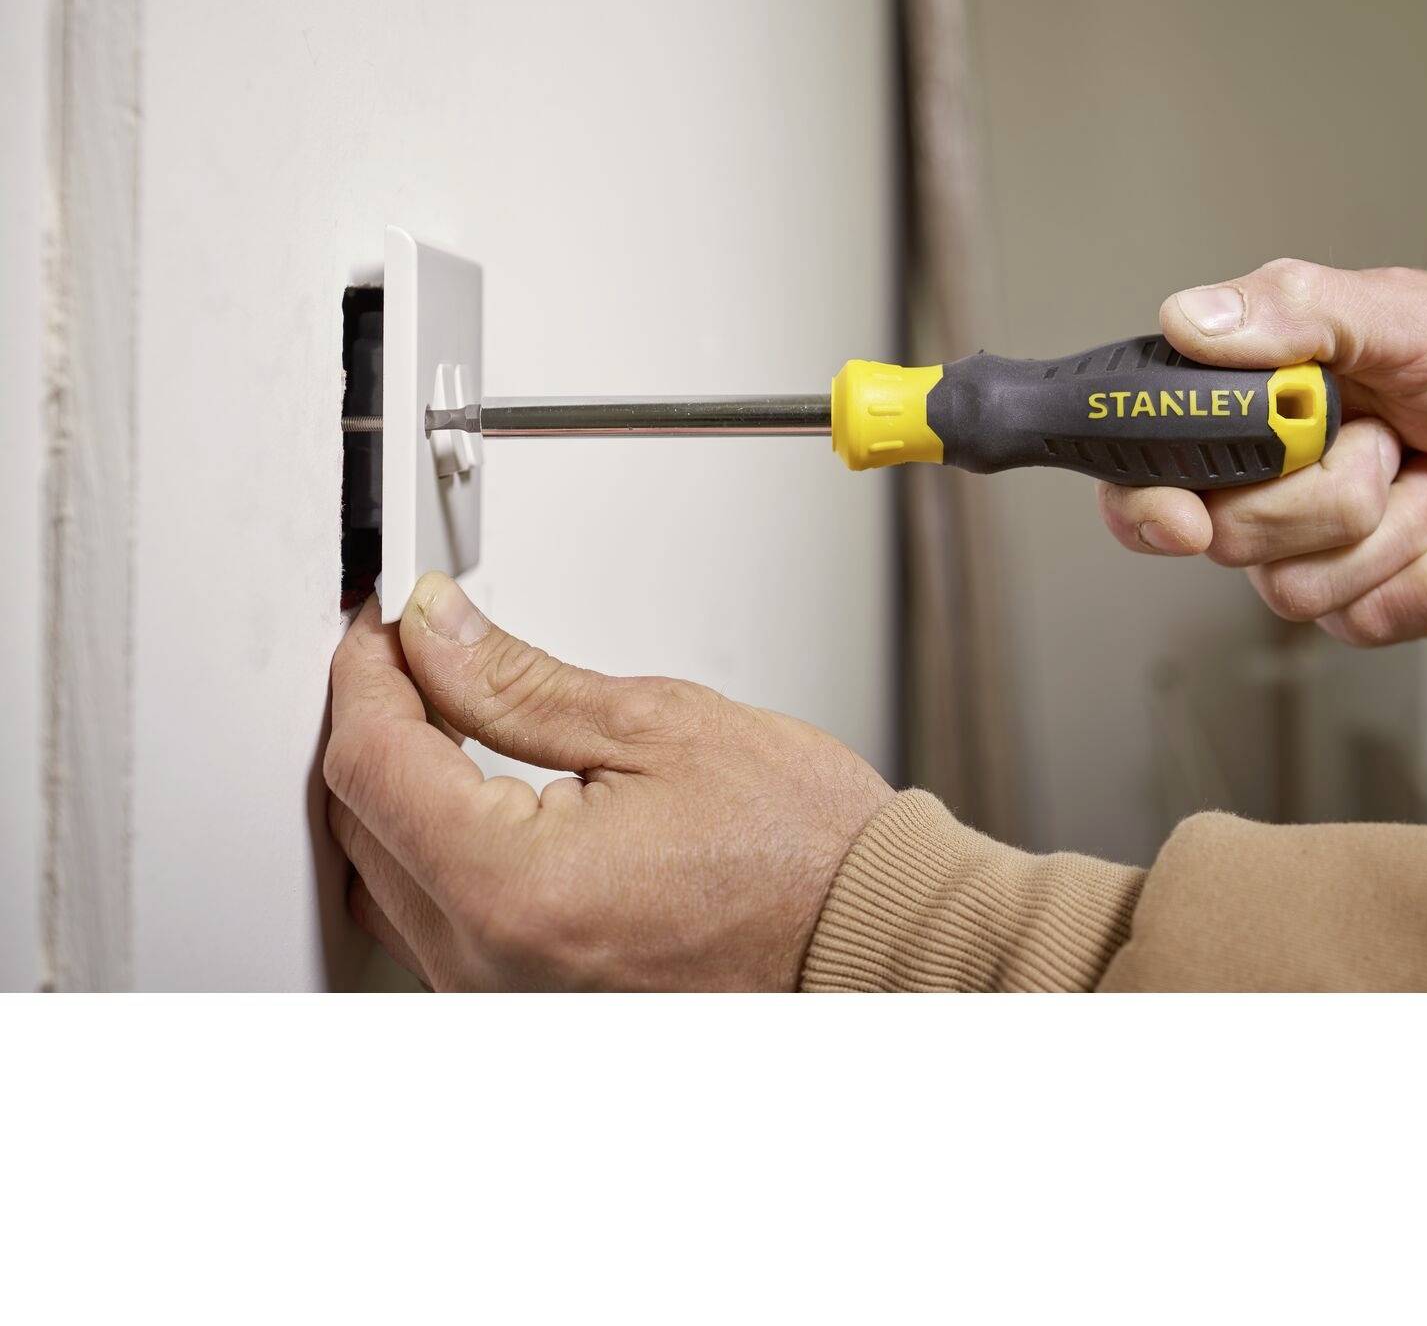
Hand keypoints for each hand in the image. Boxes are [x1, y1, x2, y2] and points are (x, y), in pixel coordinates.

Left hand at [322, 576, 890, 988]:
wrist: (864, 935)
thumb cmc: (798, 851)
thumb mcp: (655, 724)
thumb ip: (515, 680)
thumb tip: (435, 631)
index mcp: (514, 890)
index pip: (373, 763)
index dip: (370, 672)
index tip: (389, 624)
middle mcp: (488, 967)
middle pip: (360, 822)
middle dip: (376, 719)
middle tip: (419, 648)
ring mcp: (500, 998)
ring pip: (383, 875)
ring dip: (396, 786)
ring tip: (447, 707)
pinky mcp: (522, 1005)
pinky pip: (430, 922)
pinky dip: (432, 844)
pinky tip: (472, 788)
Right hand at [1099, 260, 1426, 645]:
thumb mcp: (1404, 315)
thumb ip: (1296, 311)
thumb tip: (1189, 319)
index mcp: (1253, 398)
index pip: (1144, 462)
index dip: (1146, 501)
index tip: (1185, 515)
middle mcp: (1269, 477)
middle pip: (1227, 535)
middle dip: (1329, 494)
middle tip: (1389, 440)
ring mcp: (1318, 546)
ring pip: (1296, 589)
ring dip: (1397, 532)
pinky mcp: (1372, 601)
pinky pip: (1365, 624)